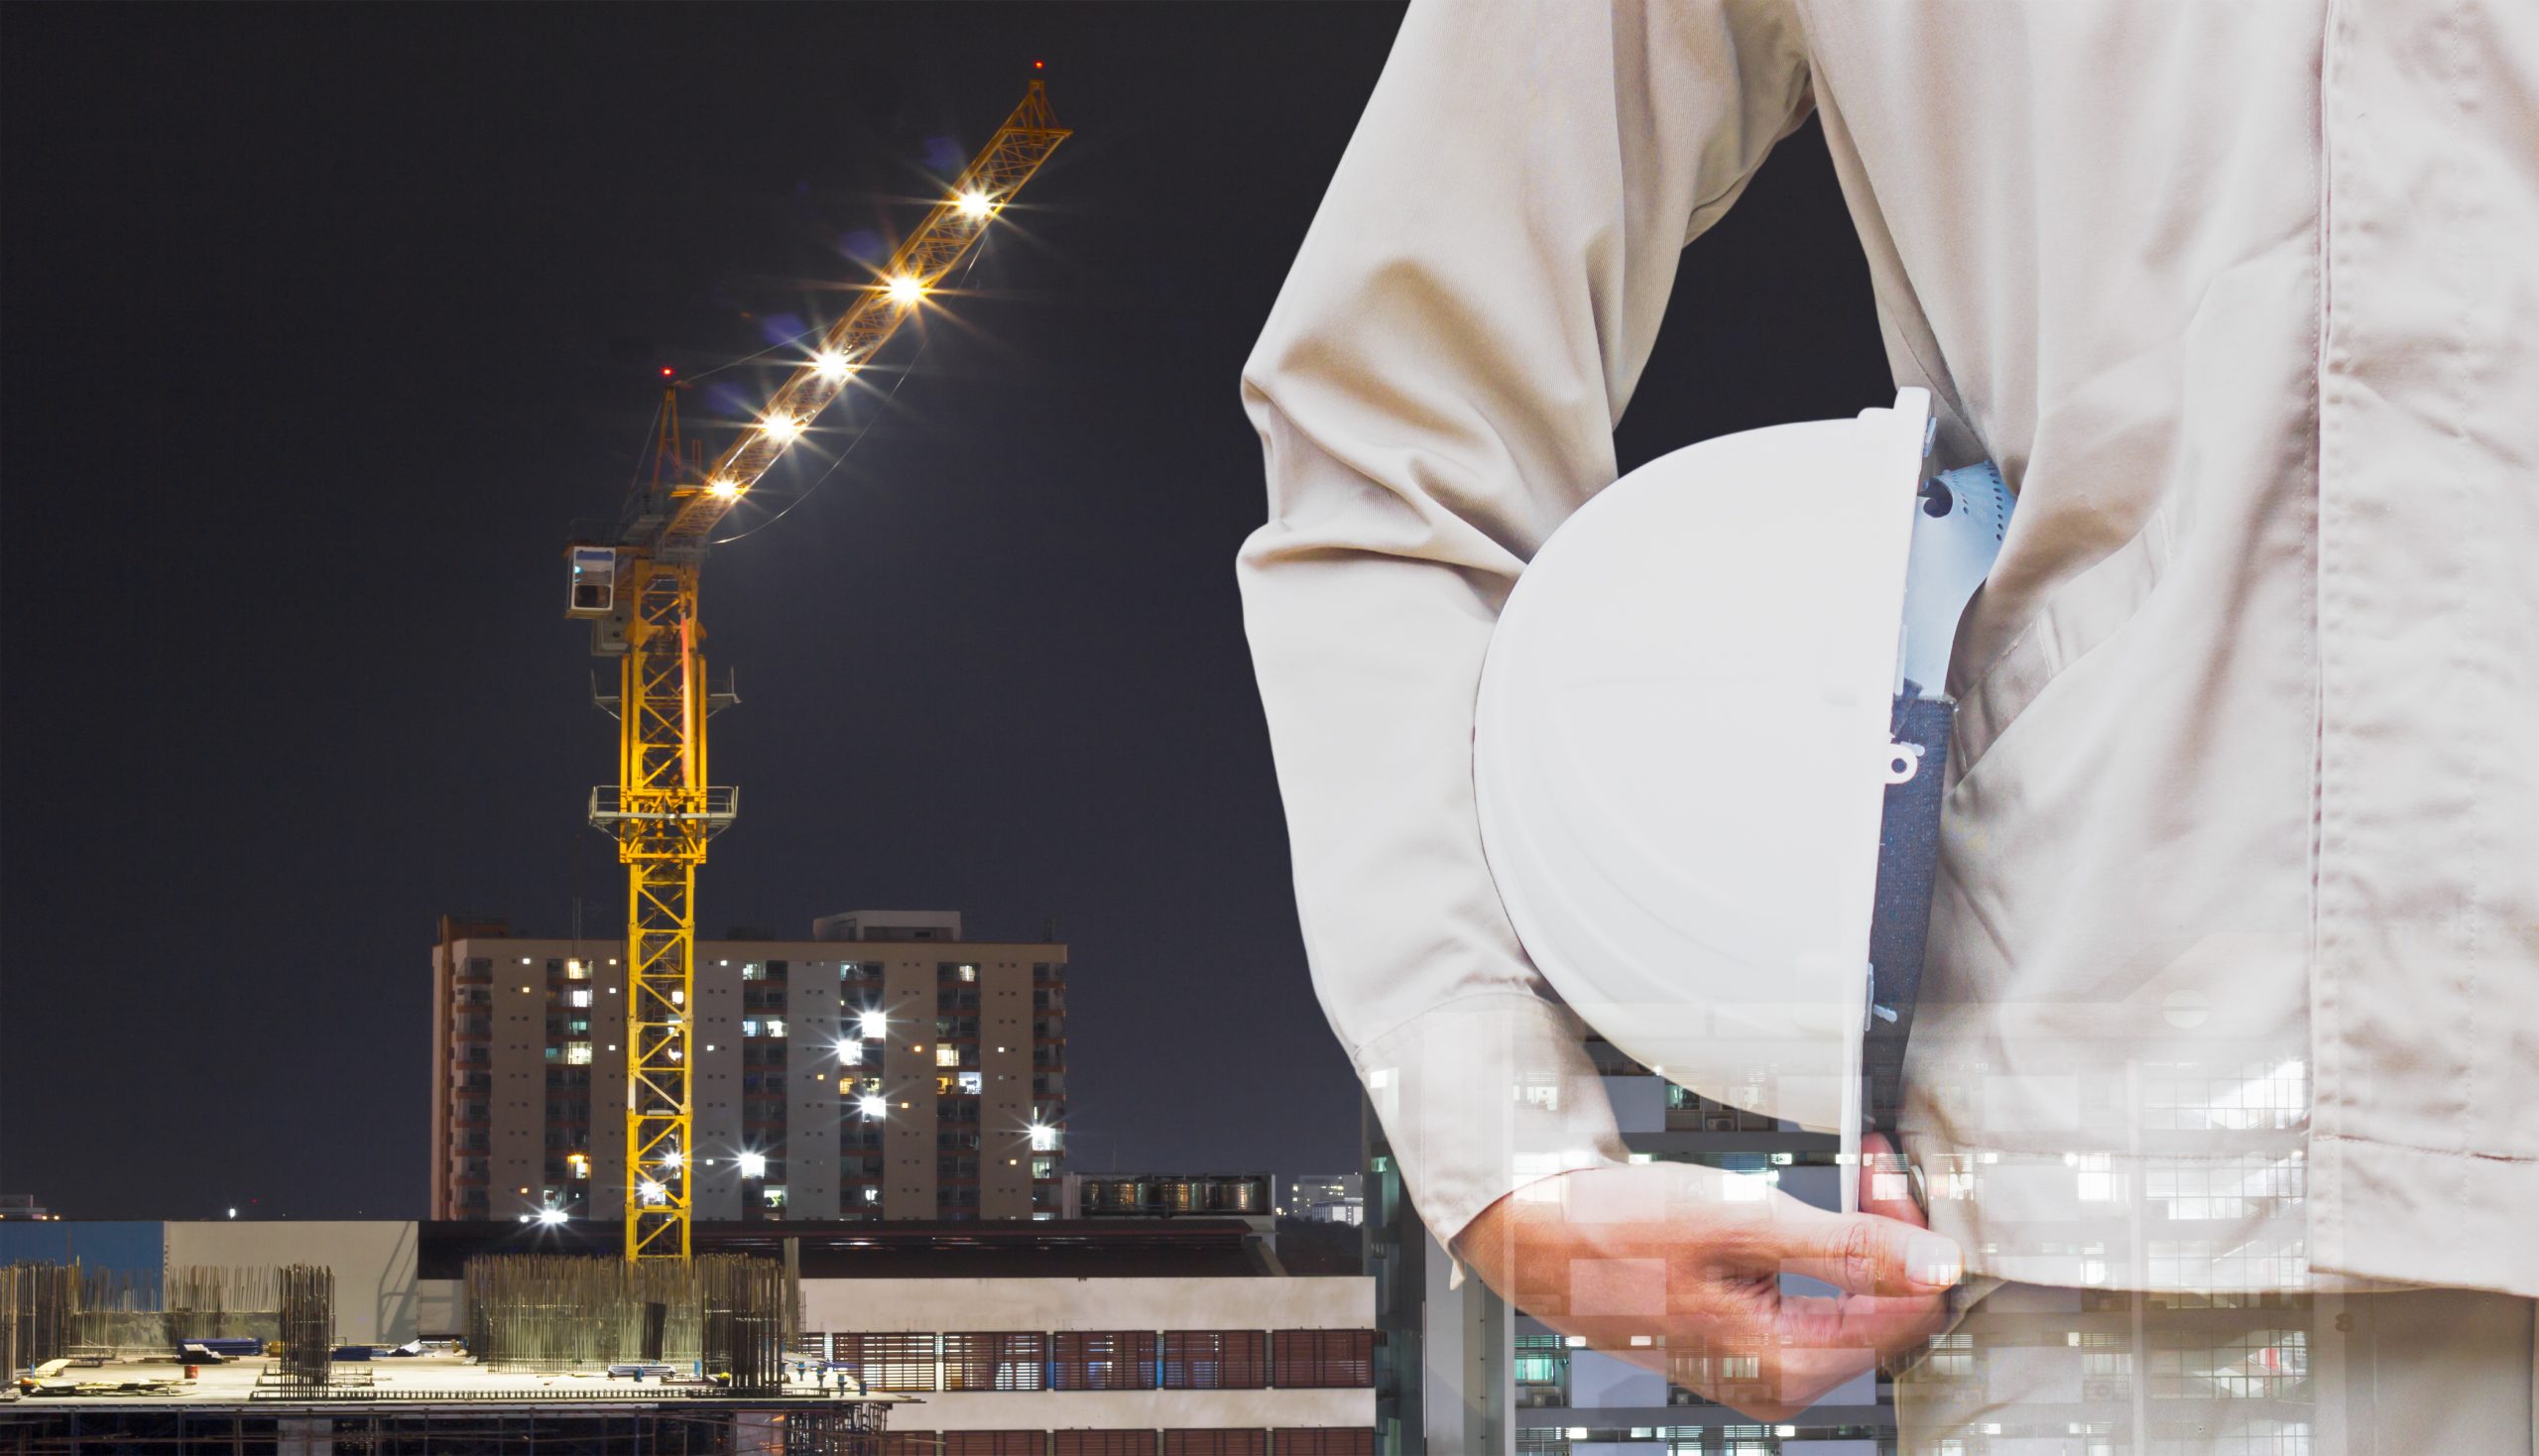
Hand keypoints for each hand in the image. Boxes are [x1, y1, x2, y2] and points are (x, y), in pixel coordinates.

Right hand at [1453, 1134, 1958, 1420]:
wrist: (1535, 1235)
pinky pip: (1812, 1303)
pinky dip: (1819, 1252)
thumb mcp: (1743, 1222)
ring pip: (1852, 1303)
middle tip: (1873, 1161)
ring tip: (1847, 1175)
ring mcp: (1761, 1367)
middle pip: (1884, 1308)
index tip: (1887, 1168)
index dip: (1911, 1231)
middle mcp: (1782, 1382)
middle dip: (1888, 1229)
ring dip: (1857, 1237)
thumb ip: (1851, 1249)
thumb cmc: (1618, 1231)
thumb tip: (1940, 1268)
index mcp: (1790, 1366)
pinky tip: (1799, 1213)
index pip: (1908, 1307)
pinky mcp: (1742, 1343)